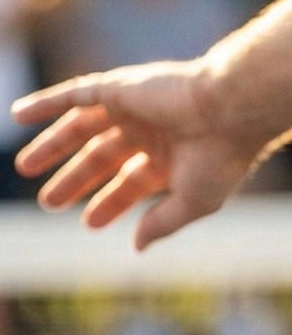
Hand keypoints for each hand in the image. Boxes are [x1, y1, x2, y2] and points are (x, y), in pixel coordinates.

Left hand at [10, 62, 263, 249]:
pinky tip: (18, 116)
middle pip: (101, 157)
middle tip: (48, 203)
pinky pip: (73, 94)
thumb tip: (137, 246)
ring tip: (24, 167)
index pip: (132, 182)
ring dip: (52, 146)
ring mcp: (133, 108)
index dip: (111, 203)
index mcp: (172, 159)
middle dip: (75, 180)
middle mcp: (150, 132)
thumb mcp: (192, 202)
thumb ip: (162, 223)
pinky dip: (46, 103)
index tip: (88, 223)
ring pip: (82, 128)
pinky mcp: (118, 88)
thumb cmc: (220, 159)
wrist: (229, 111)